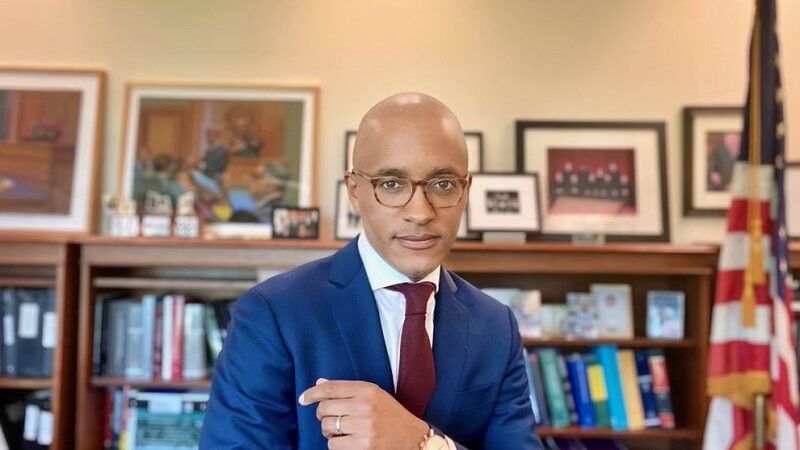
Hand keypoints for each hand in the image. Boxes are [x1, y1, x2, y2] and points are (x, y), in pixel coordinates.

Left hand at [299, 379, 428, 449]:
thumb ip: (347, 390)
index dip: (312, 393)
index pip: (331, 388)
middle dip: (323, 415)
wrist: (413, 438)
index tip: (304, 399)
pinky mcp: (364, 445)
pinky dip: (336, 444)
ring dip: (329, 431)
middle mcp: (365, 406)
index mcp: (367, 390)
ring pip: (327, 427)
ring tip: (342, 431)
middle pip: (324, 408)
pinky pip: (333, 445)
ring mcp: (364, 427)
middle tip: (332, 419)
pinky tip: (347, 442)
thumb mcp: (374, 395)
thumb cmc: (391, 415)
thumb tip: (319, 384)